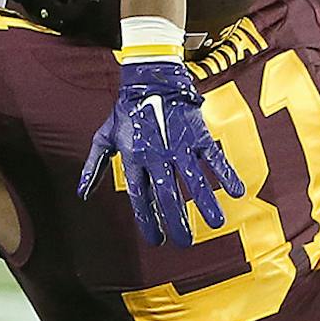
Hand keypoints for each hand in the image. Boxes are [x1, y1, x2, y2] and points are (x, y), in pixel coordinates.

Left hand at [77, 57, 246, 246]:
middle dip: (177, 221)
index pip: (141, 198)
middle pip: (168, 195)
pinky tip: (236, 192)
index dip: (148, 221)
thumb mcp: (104, 137)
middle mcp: (157, 155)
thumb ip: (94, 167)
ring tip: (217, 224)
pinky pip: (215, 157)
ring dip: (207, 203)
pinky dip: (226, 173)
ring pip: (194, 179)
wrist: (149, 78)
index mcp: (134, 158)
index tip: (156, 240)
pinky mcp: (198, 133)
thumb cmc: (126, 110)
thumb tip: (82, 194)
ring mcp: (179, 144)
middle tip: (185, 242)